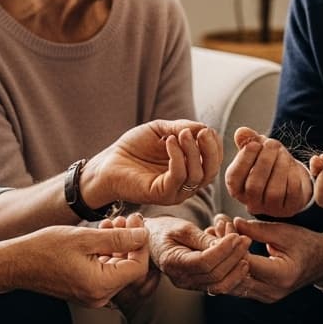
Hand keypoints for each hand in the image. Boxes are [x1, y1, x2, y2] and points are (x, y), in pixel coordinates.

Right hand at [3, 220, 150, 307]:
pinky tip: (102, 234)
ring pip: (118, 269)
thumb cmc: (45, 249)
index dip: (141, 244)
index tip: (138, 222)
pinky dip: (108, 253)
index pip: (138, 268)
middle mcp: (99, 297)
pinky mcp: (85, 290)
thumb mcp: (85, 238)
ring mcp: (92, 296)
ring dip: (120, 245)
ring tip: (112, 222)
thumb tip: (142, 235)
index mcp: (100, 286)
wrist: (16, 263)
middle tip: (127, 218)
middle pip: (130, 269)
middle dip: (131, 242)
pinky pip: (105, 272)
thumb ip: (118, 238)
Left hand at [84, 120, 222, 207]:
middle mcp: (186, 184)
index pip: (213, 161)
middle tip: (203, 131)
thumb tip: (206, 129)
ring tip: (181, 133)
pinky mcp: (162, 195)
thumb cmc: (133, 148)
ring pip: (197, 175)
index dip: (214, 145)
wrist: (108, 163)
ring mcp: (175, 192)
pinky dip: (178, 157)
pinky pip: (178, 177)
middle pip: (211, 171)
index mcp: (189, 170)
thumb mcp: (161, 131)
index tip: (206, 129)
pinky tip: (169, 142)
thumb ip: (183, 128)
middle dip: (211, 150)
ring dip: (193, 150)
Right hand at [145, 214, 250, 293]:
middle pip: (214, 275)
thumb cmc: (165, 231)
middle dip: (234, 257)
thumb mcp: (182, 227)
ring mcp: (190, 285)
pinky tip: (242, 262)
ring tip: (246, 251)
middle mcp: (181, 279)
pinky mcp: (198, 285)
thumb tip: (225, 244)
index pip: (204, 262)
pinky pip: (219, 286)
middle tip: (246, 240)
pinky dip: (233, 276)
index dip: (223, 250)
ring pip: (219, 285)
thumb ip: (202, 238)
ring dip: (237, 269)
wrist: (153, 242)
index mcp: (172, 263)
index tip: (236, 236)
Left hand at [220, 217, 322, 302]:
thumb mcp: (285, 231)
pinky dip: (227, 269)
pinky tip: (221, 251)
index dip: (230, 243)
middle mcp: (272, 291)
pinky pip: (237, 286)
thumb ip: (257, 229)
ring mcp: (266, 297)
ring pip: (231, 285)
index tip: (223, 224)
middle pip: (234, 277)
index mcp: (282, 275)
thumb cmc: (306, 244)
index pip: (245, 262)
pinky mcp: (260, 296)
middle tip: (212, 230)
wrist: (322, 263)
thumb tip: (231, 223)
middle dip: (221, 253)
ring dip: (220, 262)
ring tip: (213, 238)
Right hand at [224, 127, 312, 216]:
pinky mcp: (289, 208)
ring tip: (283, 152)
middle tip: (272, 143)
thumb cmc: (268, 163)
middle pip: (254, 187)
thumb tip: (241, 132)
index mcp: (236, 188)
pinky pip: (291, 193)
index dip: (244, 159)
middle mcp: (251, 203)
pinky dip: (292, 175)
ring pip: (274, 192)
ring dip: (280, 167)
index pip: (234, 178)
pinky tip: (291, 164)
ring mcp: (270, 208)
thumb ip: (247, 141)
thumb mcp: (256, 150)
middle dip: (264, 162)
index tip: (255, 143)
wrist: (289, 177)